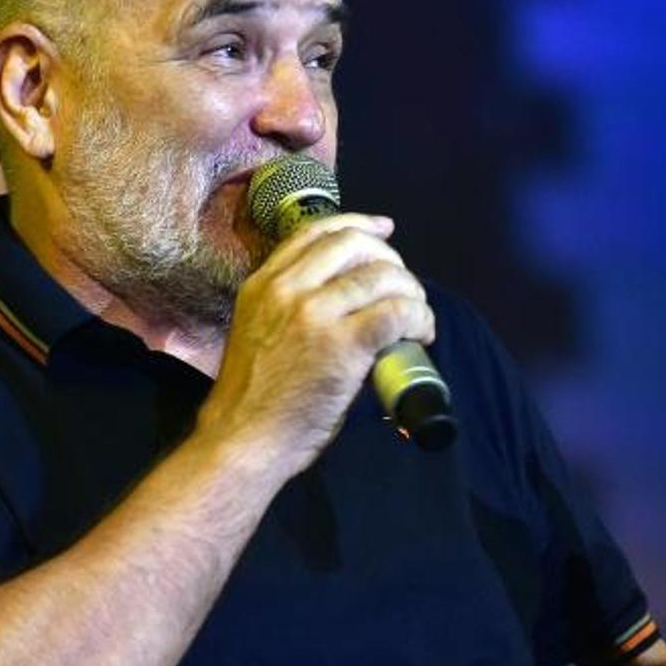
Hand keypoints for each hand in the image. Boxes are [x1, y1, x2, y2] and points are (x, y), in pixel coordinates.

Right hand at [199, 213, 433, 469]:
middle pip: (354, 244)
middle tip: (404, 286)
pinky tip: (421, 335)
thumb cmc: (253, 400)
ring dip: (411, 292)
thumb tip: (347, 300)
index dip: (358, 224)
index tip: (384, 230)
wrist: (243, 441)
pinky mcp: (343, 344)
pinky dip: (419, 318)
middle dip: (390, 258)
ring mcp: (315, 313)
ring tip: (416, 318)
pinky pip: (397, 313)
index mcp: (263, 284)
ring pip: (382, 277)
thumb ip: (291, 307)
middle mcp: (287, 289)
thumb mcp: (259, 330)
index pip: (315, 231)